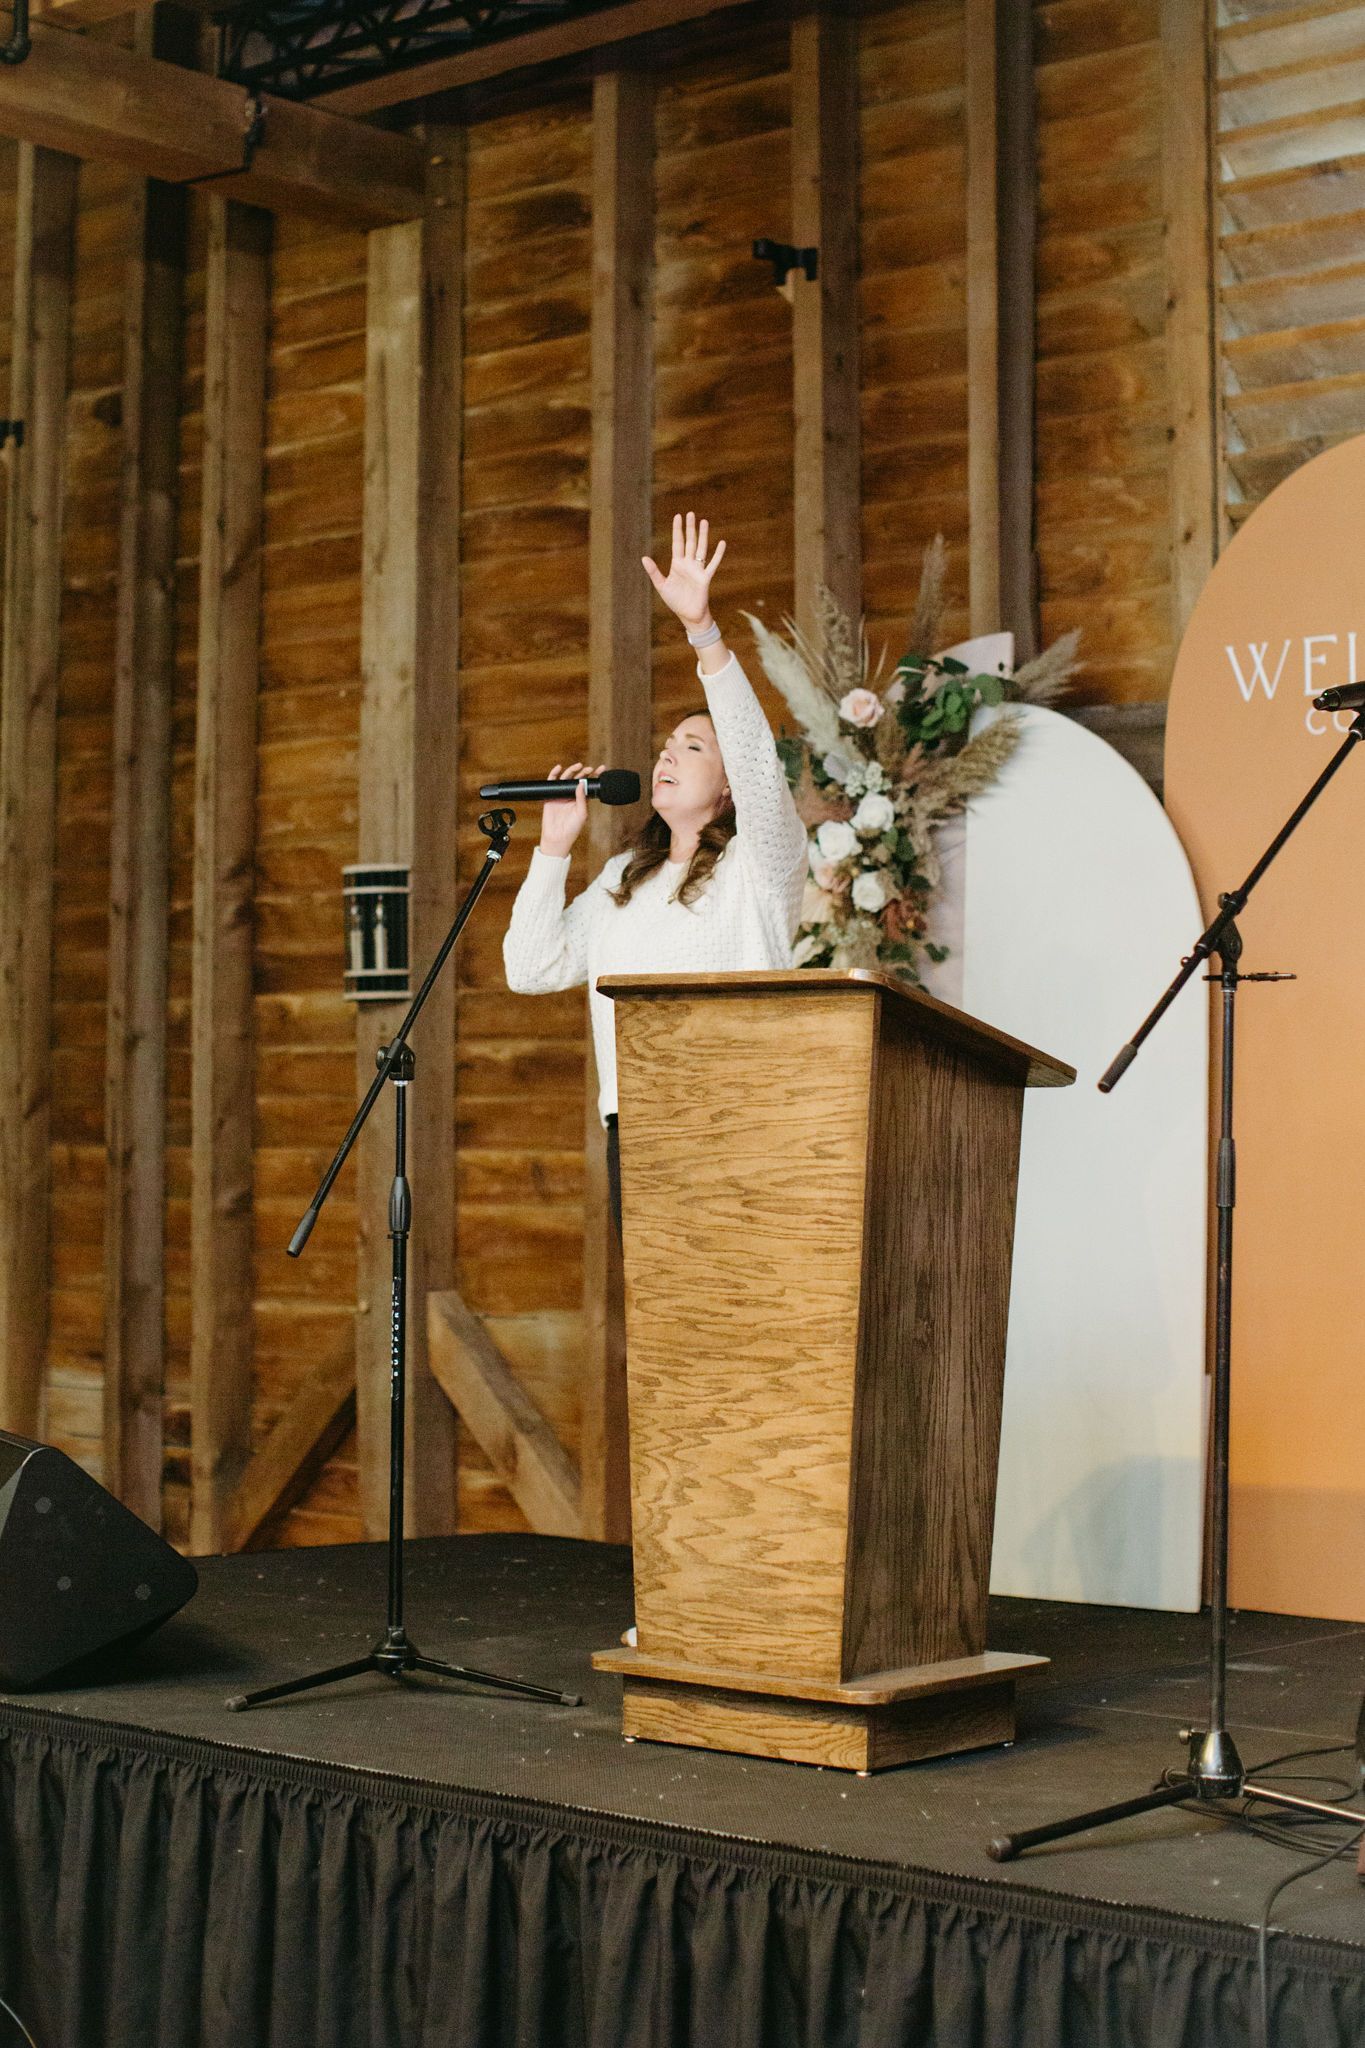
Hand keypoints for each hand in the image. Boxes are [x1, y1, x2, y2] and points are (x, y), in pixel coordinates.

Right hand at [538, 762, 603, 856]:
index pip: (588, 785)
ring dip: (572, 770)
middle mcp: (572, 795)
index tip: (601, 769)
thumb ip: (582, 799)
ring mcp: (561, 794)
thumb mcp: (581, 814)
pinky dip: (554, 774)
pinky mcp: (550, 795)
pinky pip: (552, 782)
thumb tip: (581, 784)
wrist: (557, 837)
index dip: (594, 776)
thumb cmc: (572, 829)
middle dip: (584, 772)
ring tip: (578, 765)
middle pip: (578, 779)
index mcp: (581, 799)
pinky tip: (559, 768)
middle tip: (589, 769)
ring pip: (566, 778)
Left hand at [642, 511, 725, 629]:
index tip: (678, 516)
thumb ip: (654, 572)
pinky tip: (722, 543)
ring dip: (702, 535)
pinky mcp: (705, 578)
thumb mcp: (661, 586)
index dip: (677, 530)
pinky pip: (713, 564)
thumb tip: (644, 558)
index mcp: (677, 564)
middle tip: (691, 513)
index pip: (677, 543)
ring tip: (704, 522)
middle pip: (689, 542)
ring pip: (700, 548)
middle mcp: (688, 564)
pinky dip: (718, 554)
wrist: (688, 615)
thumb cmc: (675, 601)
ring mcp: (698, 570)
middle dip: (690, 528)